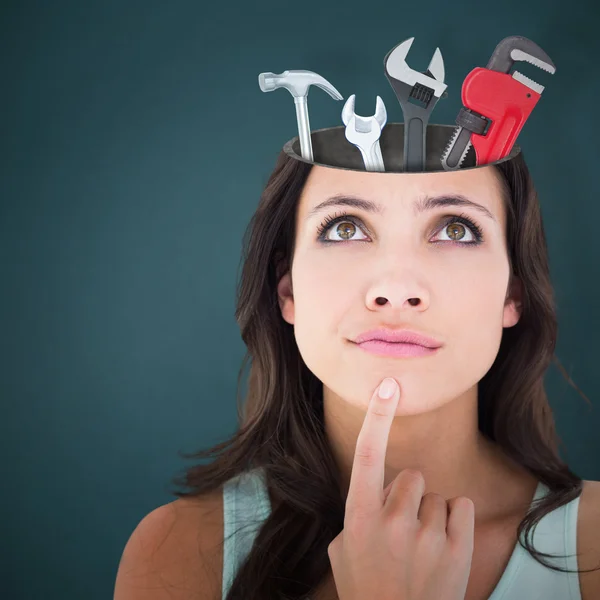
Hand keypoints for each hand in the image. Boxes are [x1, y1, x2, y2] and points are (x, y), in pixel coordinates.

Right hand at [327, 377, 474, 599]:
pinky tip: (442, 547)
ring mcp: (428, 536)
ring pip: (435, 495)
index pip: (367, 455)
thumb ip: (357, 513)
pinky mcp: (458, 548)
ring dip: (429, 515)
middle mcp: (394, 521)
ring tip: (420, 550)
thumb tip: (378, 491)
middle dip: (407, 496)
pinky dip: (453, 520)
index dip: (377, 417)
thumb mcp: (342, 550)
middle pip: (411, 476)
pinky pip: (459, 505)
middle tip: (401, 529)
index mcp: (360, 517)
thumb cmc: (365, 590)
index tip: (388, 386)